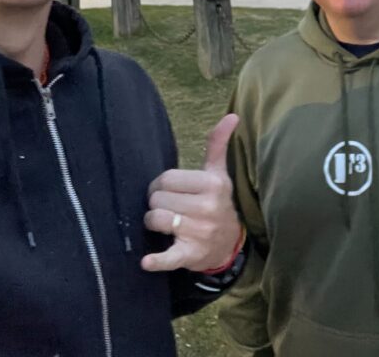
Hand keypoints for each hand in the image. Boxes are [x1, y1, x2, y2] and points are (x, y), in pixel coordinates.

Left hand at [141, 113, 242, 272]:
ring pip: (155, 219)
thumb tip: (232, 116)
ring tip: (168, 224)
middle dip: (158, 203)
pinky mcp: (190, 254)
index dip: (162, 185)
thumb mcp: (219, 174)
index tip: (171, 192)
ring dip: (155, 223)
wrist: (228, 244)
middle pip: (157, 198)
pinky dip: (157, 260)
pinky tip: (147, 261)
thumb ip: (218, 145)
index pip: (165, 178)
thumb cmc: (217, 203)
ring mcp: (199, 232)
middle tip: (171, 208)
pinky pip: (169, 257)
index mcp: (212, 184)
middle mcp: (207, 207)